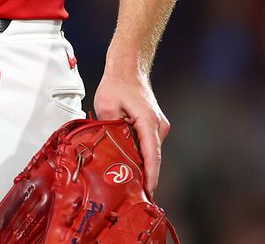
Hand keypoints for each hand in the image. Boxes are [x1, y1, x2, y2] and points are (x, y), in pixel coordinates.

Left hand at [93, 69, 170, 196]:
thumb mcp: (106, 105)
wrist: (128, 69)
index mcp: (148, 122)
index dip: (150, 176)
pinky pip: (148, 144)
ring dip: (140, 163)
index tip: (149, 192)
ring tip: (128, 181)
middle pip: (152, 157)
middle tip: (133, 194)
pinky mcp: (154, 125)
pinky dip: (140, 153)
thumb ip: (109, 128)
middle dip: (144, 175)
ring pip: (150, 151)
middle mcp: (158, 126)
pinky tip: (128, 161)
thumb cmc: (117, 84)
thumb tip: (110, 147)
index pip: (152, 155)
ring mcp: (158, 126)